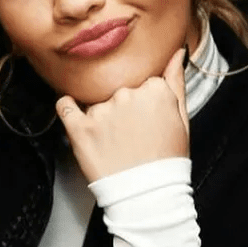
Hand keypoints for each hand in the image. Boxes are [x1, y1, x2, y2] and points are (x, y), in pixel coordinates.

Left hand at [56, 48, 188, 182]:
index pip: (145, 81)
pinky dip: (68, 107)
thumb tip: (176, 51)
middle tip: (132, 131)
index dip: (146, 98)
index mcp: (155, 90)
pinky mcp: (79, 129)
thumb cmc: (168, 157)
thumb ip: (176, 80)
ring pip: (98, 99)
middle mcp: (127, 95)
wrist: (148, 195)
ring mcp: (101, 111)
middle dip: (124, 106)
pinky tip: (76, 114)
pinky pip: (65, 107)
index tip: (148, 115)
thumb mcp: (182, 117)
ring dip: (102, 113)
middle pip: (121, 89)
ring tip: (114, 139)